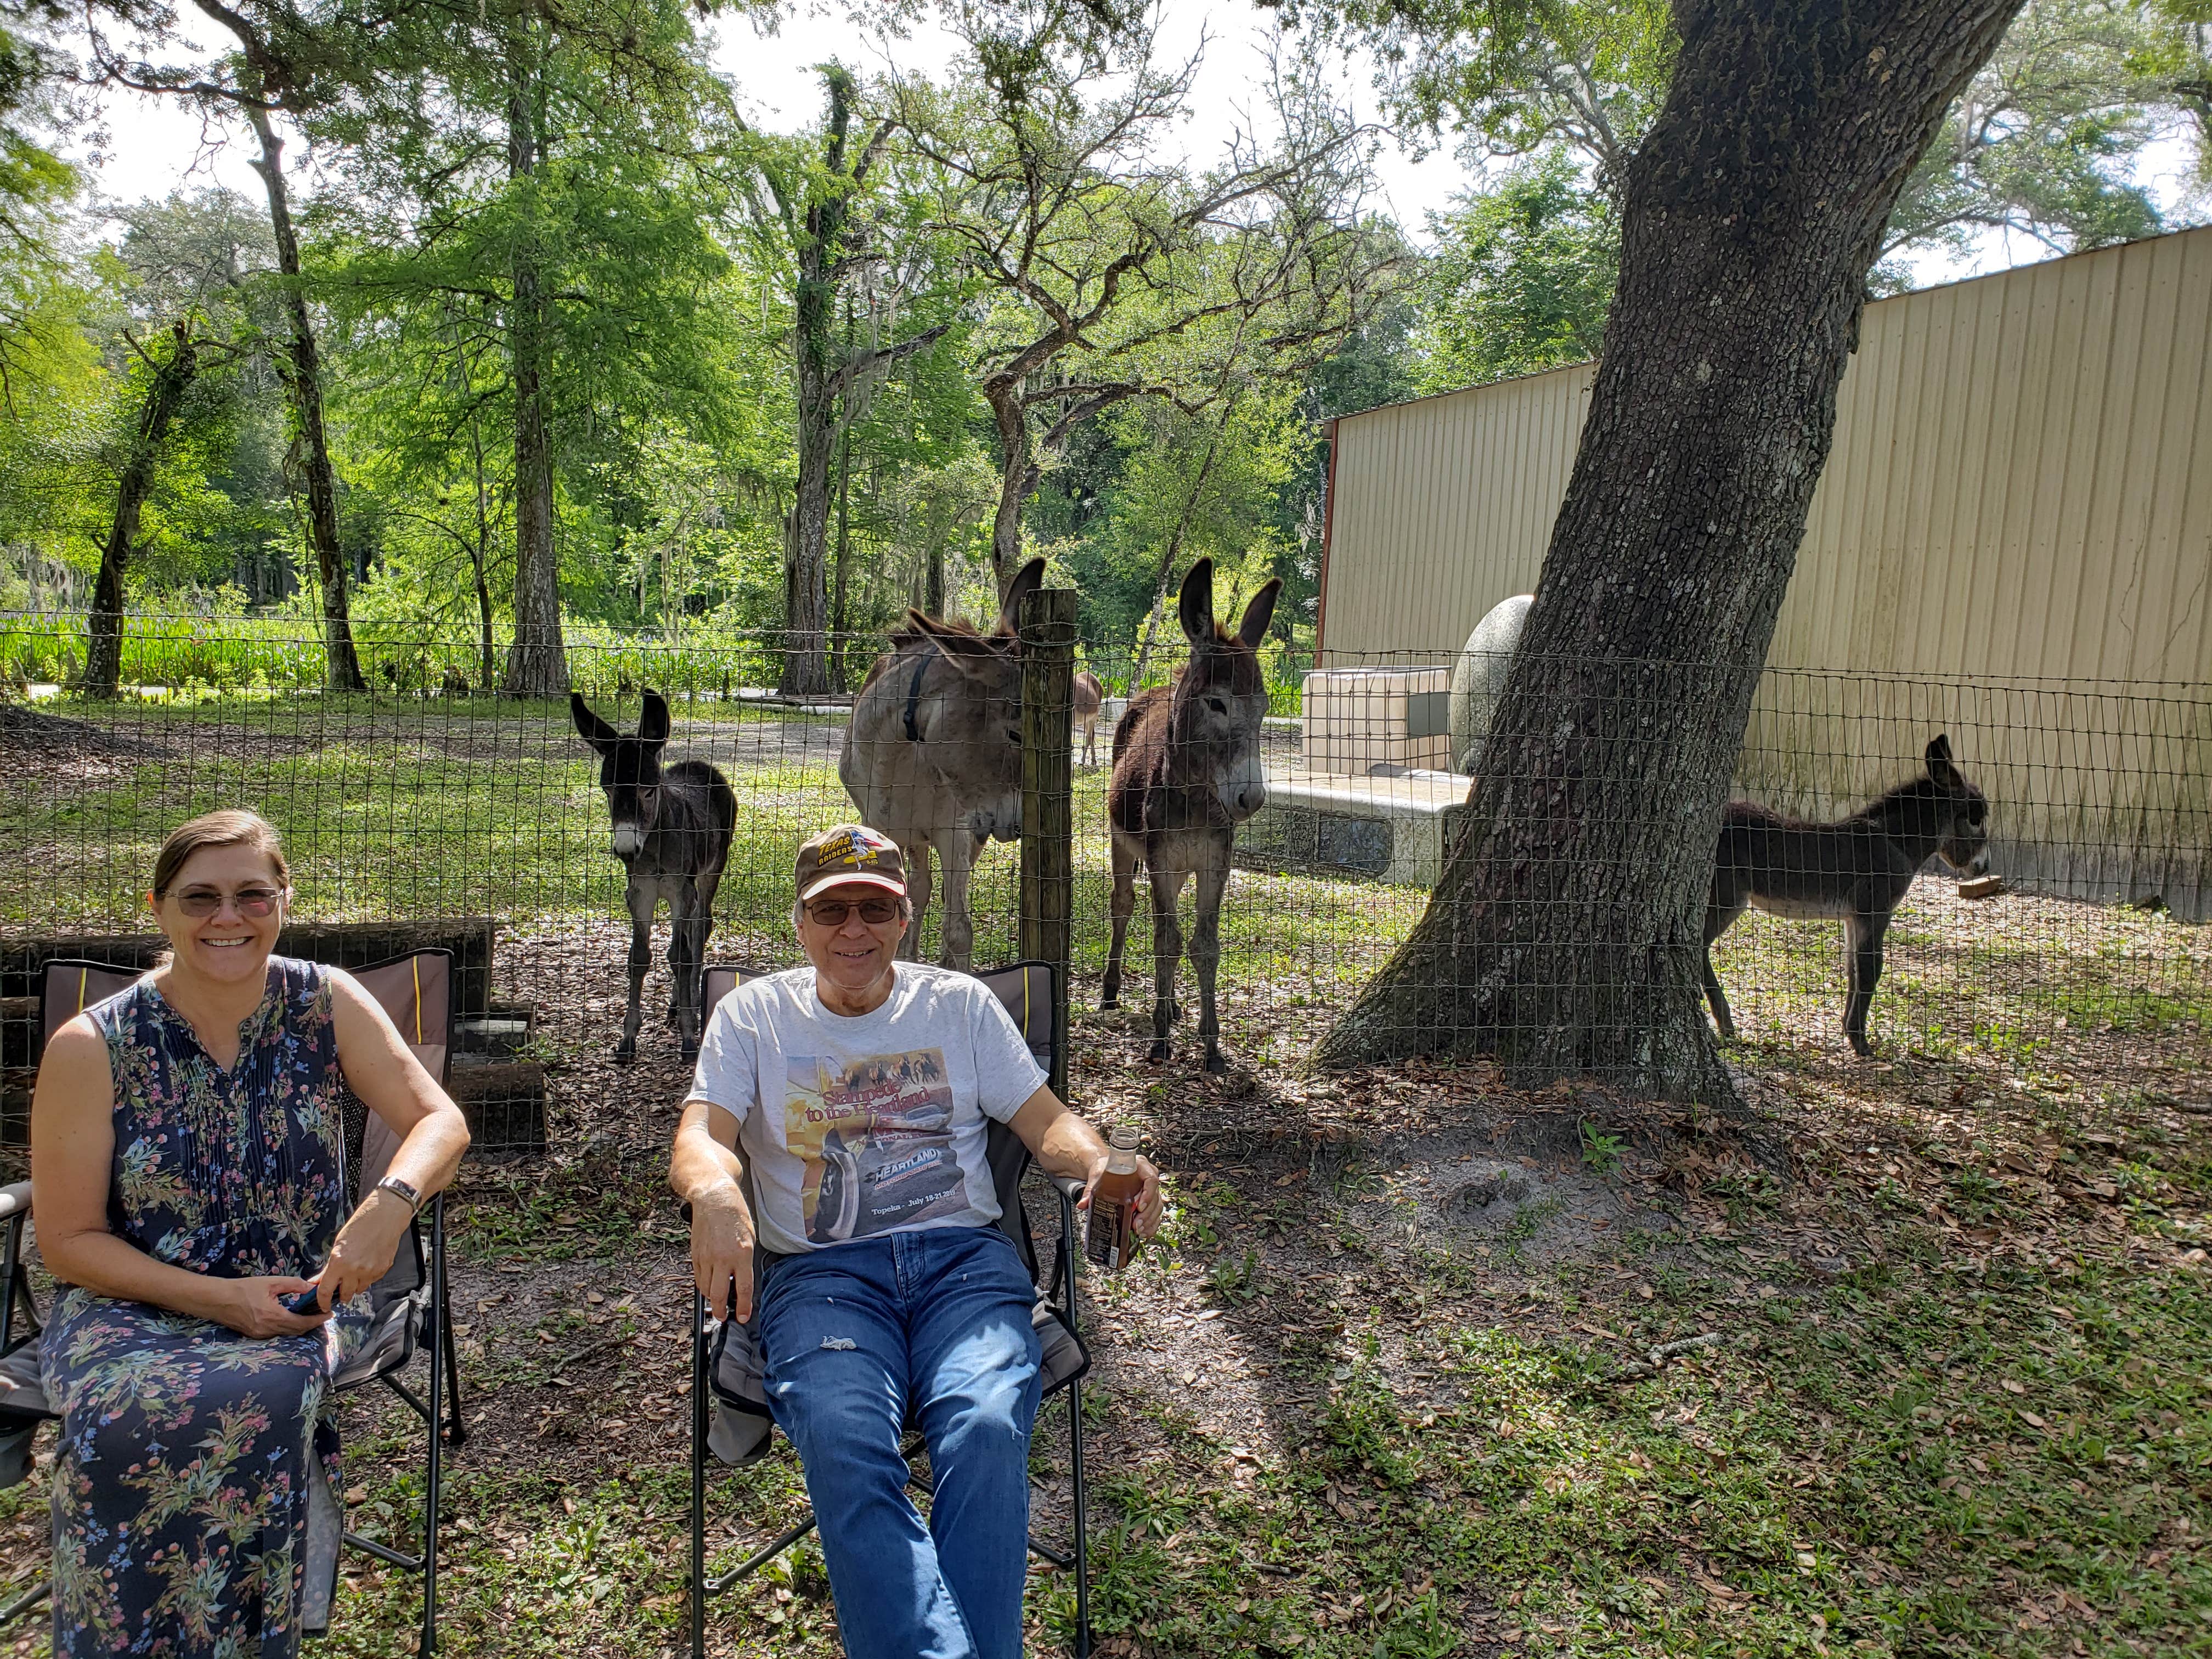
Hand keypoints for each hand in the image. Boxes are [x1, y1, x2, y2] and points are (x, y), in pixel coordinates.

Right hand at [213, 1276, 331, 1338]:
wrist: (217, 1299)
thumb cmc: (243, 1288)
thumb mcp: (270, 1282)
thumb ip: (293, 1284)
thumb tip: (311, 1288)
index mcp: (273, 1316)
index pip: (302, 1323)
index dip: (317, 1320)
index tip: (329, 1314)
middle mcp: (267, 1329)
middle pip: (296, 1331)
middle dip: (312, 1324)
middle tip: (322, 1314)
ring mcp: (260, 1334)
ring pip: (286, 1333)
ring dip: (300, 1326)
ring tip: (310, 1315)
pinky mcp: (254, 1335)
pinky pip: (276, 1333)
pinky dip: (287, 1327)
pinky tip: (292, 1318)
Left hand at [315, 1189, 413, 1310]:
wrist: (385, 1216)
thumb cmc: (361, 1225)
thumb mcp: (339, 1244)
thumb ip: (329, 1266)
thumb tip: (319, 1281)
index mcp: (339, 1262)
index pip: (326, 1291)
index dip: (322, 1302)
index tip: (323, 1305)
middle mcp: (354, 1270)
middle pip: (345, 1295)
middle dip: (341, 1294)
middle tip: (341, 1287)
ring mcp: (371, 1271)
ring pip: (359, 1289)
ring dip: (355, 1285)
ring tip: (356, 1271)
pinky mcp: (383, 1270)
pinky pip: (372, 1281)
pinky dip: (368, 1277)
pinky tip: (369, 1263)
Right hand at [691, 1184, 755, 1322]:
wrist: (714, 1198)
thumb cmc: (736, 1215)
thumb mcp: (750, 1237)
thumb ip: (745, 1261)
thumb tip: (741, 1281)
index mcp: (742, 1253)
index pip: (743, 1288)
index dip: (743, 1307)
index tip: (743, 1317)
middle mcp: (723, 1258)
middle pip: (719, 1294)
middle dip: (721, 1311)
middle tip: (724, 1317)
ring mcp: (706, 1257)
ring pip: (706, 1288)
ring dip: (711, 1298)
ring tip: (718, 1301)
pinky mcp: (695, 1255)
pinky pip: (698, 1277)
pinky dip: (704, 1285)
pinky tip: (709, 1285)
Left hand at [1081, 1155, 1164, 1242]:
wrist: (1106, 1168)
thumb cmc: (1106, 1168)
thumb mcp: (1097, 1175)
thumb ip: (1090, 1190)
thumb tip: (1083, 1204)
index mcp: (1140, 1166)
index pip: (1151, 1180)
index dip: (1148, 1195)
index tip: (1139, 1206)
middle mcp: (1149, 1176)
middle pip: (1155, 1197)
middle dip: (1147, 1214)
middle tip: (1136, 1225)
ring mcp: (1151, 1188)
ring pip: (1157, 1207)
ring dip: (1149, 1221)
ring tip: (1138, 1230)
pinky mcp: (1150, 1199)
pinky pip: (1156, 1213)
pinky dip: (1151, 1224)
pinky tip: (1144, 1232)